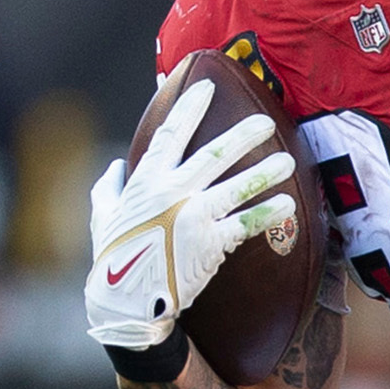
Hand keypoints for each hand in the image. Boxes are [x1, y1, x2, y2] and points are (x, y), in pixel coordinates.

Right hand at [84, 79, 297, 349]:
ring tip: (288, 161)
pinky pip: (246, 224)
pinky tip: (288, 204)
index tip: (207, 85)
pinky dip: (268, 214)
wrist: (125, 304)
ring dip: (265, 172)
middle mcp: (173, 193)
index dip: (189, 107)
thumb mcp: (101, 216)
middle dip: (243, 134)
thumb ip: (109, 188)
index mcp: (147, 181)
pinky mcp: (211, 243)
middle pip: (214, 154)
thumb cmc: (111, 259)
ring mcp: (195, 217)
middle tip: (267, 119)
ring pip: (237, 186)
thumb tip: (116, 166)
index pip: (171, 134)